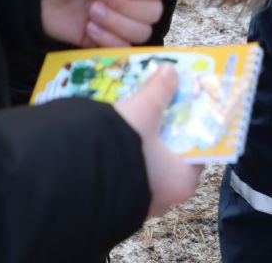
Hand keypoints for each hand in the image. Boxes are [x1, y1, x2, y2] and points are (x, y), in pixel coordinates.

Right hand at [114, 65, 201, 216]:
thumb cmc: (121, 149)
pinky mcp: (117, 198)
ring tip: (136, 113)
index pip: (198, 148)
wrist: (72, 177)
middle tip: (160, 103)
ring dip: (144, 139)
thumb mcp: (144, 110)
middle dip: (165, 128)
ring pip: (149, 162)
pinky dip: (128, 151)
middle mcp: (164, 196)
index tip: (187, 103)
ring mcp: (140, 200)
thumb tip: (170, 72)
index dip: (193, 122)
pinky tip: (117, 131)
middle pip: (172, 153)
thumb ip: (160, 89)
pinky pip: (129, 169)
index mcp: (182, 181)